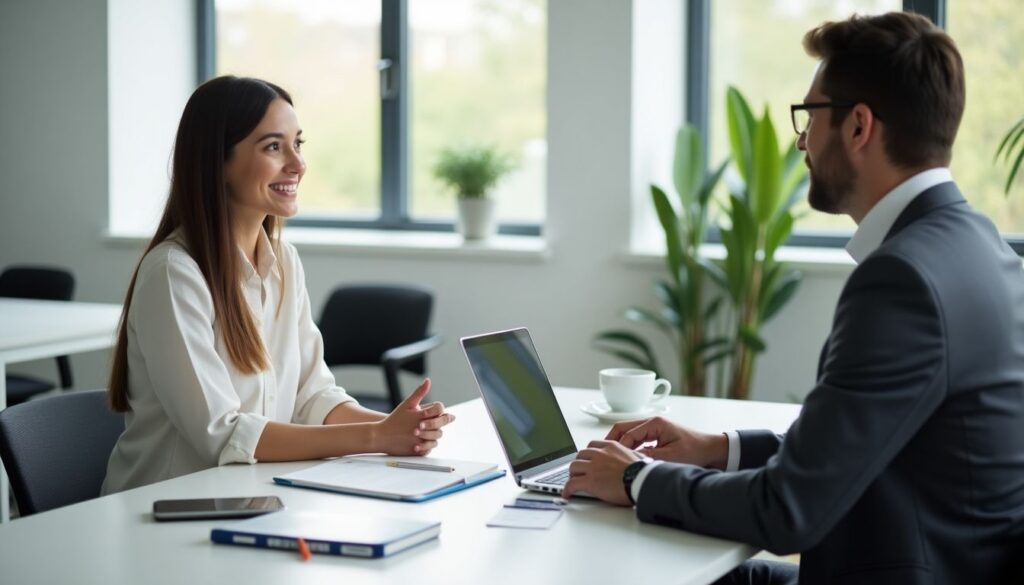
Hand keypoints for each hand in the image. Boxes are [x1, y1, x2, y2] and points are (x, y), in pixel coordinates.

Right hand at [373, 379, 455, 455]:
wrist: (380, 436)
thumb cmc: (394, 419)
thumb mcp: (406, 404)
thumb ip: (419, 393)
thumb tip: (428, 381)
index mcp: (421, 415)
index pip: (439, 410)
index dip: (440, 411)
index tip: (438, 412)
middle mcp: (422, 429)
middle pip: (440, 426)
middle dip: (440, 424)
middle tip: (436, 423)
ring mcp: (420, 441)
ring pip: (436, 439)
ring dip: (434, 435)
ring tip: (428, 432)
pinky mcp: (417, 452)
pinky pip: (429, 449)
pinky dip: (427, 446)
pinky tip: (423, 441)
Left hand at [562, 440, 640, 504]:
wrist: (642, 481)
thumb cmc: (643, 472)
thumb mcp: (636, 456)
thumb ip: (628, 454)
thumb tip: (633, 457)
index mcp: (611, 447)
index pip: (592, 445)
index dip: (588, 454)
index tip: (587, 459)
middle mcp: (600, 454)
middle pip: (580, 455)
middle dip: (579, 463)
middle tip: (580, 471)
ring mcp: (594, 467)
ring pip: (574, 467)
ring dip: (572, 474)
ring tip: (573, 481)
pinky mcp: (590, 481)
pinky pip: (572, 484)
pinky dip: (567, 489)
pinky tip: (567, 493)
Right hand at [606, 417, 727, 468]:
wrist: (712, 450)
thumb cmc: (695, 450)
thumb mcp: (671, 456)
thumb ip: (650, 457)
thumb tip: (631, 462)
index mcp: (655, 423)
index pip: (627, 433)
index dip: (619, 447)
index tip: (612, 460)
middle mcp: (652, 422)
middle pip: (623, 428)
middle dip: (611, 441)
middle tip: (602, 455)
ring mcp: (653, 428)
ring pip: (628, 433)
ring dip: (620, 444)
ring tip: (612, 458)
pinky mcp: (656, 435)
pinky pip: (636, 439)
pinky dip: (629, 447)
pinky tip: (626, 459)